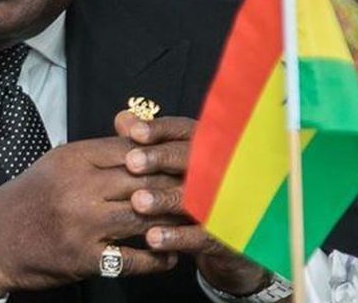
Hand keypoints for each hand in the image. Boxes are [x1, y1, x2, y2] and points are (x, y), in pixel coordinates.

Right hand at [0, 137, 181, 298]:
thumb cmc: (27, 198)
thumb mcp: (56, 164)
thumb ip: (97, 153)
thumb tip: (140, 141)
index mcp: (73, 159)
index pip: (132, 150)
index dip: (164, 155)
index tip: (189, 160)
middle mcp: (79, 189)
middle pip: (144, 181)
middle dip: (177, 186)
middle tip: (208, 189)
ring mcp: (82, 225)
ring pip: (145, 219)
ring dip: (173, 223)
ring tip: (193, 224)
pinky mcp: (84, 258)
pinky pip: (132, 259)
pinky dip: (156, 260)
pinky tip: (170, 257)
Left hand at [115, 112, 269, 295]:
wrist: (235, 235)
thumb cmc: (195, 190)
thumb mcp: (175, 163)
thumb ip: (149, 143)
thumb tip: (122, 119)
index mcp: (207, 146)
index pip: (184, 131)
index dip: (160, 130)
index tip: (134, 132)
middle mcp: (220, 169)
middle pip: (192, 159)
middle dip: (161, 159)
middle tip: (132, 162)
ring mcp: (227, 203)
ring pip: (195, 197)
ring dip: (165, 199)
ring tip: (137, 202)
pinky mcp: (227, 236)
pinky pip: (202, 236)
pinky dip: (177, 237)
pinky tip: (152, 238)